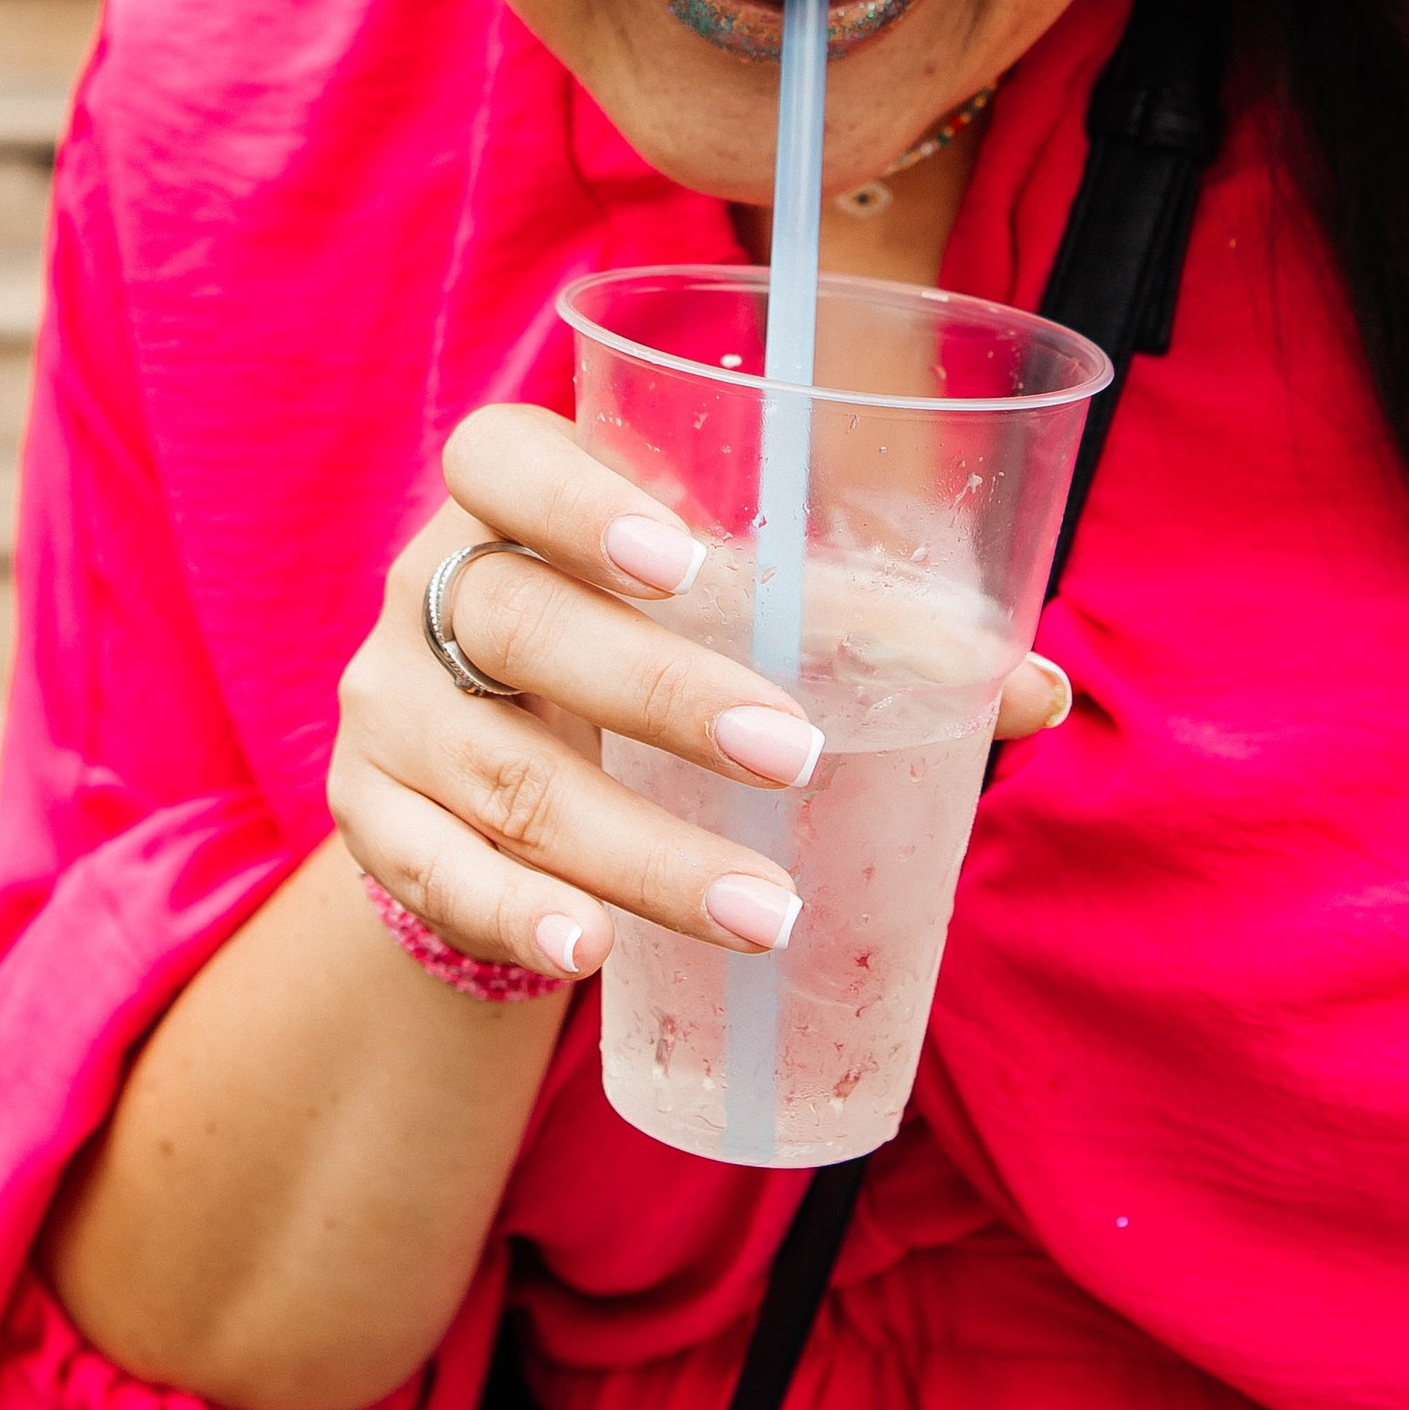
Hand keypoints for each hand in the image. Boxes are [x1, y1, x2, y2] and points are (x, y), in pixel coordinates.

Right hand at [330, 403, 1072, 985]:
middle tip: (792, 754)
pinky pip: (431, 872)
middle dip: (659, 692)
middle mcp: (431, 587)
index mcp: (510, 494)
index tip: (683, 558)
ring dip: (634, 848)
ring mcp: (390, 706)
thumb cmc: (640, 647)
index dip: (580, 499)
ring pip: (497, 771)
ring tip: (759, 910)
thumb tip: (1035, 691)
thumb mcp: (726, 617)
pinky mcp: (373, 818)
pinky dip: (513, 914)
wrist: (487, 760)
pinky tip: (593, 951)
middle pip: (517, 623)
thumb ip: (864, 635)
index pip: (504, 458)